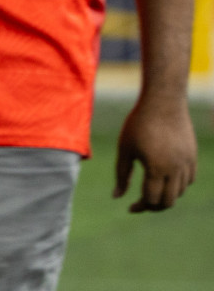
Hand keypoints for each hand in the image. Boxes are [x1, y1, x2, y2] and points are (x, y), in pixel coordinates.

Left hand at [114, 95, 197, 211]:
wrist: (163, 102)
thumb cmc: (138, 124)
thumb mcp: (125, 149)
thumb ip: (121, 174)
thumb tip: (117, 197)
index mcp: (157, 168)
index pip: (151, 199)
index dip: (140, 207)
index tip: (130, 208)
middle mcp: (175, 169)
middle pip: (169, 201)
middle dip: (154, 206)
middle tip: (140, 204)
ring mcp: (187, 163)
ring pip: (180, 192)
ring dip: (166, 196)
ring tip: (151, 191)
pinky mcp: (193, 156)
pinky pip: (188, 180)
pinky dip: (178, 185)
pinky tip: (165, 180)